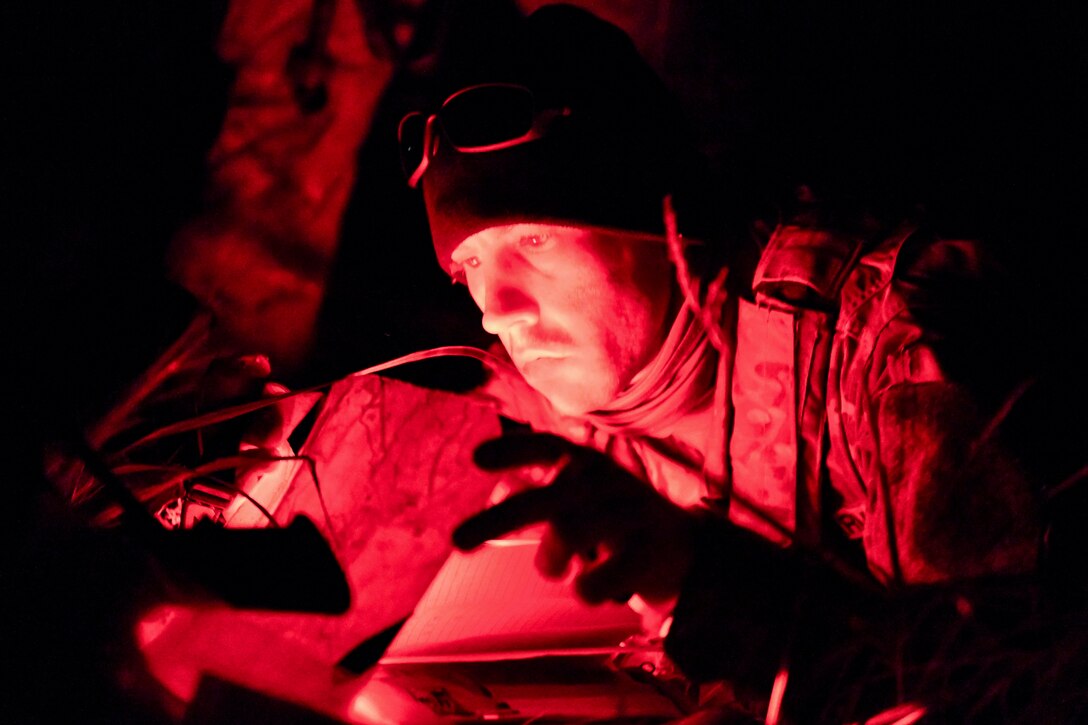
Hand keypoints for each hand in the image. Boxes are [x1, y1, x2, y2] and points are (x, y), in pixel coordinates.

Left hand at [452, 433, 698, 604]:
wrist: (684, 547)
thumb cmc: (614, 517)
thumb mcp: (578, 496)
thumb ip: (536, 493)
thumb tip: (496, 492)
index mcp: (586, 463)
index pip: (546, 447)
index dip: (511, 451)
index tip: (476, 459)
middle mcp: (605, 482)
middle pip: (543, 501)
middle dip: (495, 521)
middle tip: (457, 542)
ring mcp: (629, 514)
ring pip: (568, 532)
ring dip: (550, 560)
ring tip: (557, 569)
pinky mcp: (648, 552)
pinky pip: (600, 579)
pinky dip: (586, 588)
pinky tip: (589, 587)